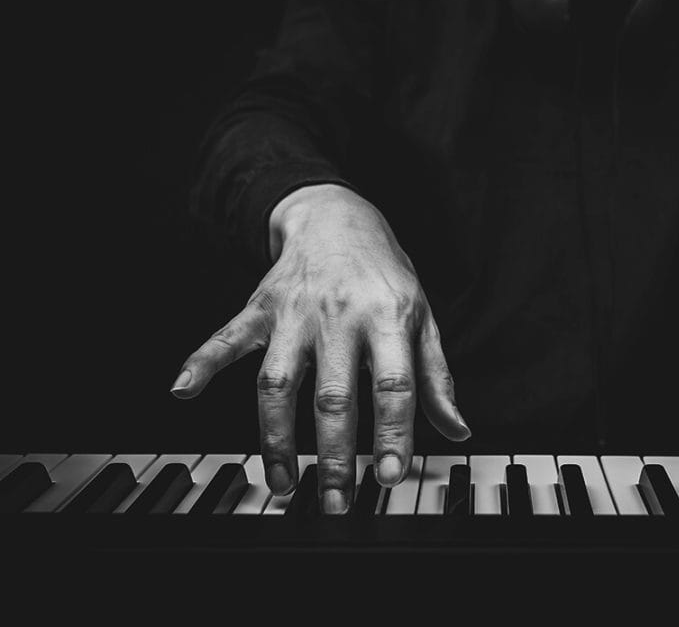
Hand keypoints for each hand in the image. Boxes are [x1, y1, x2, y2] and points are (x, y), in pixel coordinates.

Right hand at [171, 184, 470, 512]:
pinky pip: (227, 337)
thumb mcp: (423, 317)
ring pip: (278, 382)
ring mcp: (295, 313)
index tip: (390, 476)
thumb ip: (436, 377)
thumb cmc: (384, 274)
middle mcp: (339, 317)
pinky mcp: (259, 308)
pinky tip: (183, 390)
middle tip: (335, 502)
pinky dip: (201, 361)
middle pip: (332, 396)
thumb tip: (457, 429)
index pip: (393, 384)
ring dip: (276, 438)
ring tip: (281, 482)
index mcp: (388, 318)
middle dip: (333, 455)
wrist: (336, 215)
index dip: (393, 433)